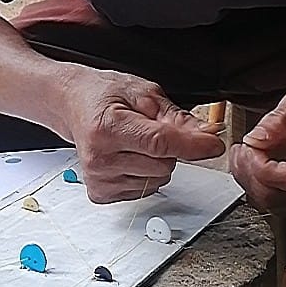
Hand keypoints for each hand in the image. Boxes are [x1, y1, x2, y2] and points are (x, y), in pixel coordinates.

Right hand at [57, 67, 224, 203]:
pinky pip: (145, 189)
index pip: (160, 143)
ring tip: (135, 142)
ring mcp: (99, 179)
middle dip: (169, 148)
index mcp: (108, 127)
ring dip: (156, 161)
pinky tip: (128, 157)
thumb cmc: (104, 96)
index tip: (214, 144)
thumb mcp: (144, 93)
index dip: (192, 145)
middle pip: (163, 164)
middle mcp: (99, 157)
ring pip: (158, 179)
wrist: (72, 104)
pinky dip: (144, 174)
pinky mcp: (100, 193)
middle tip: (149, 129)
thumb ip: (177, 117)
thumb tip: (207, 135)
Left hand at [228, 84, 285, 214]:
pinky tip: (265, 170)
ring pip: (277, 207)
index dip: (254, 165)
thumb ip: (278, 119)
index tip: (246, 146)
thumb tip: (255, 140)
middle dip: (248, 176)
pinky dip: (269, 192)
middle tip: (241, 153)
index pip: (279, 178)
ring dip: (255, 186)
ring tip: (250, 159)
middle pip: (273, 198)